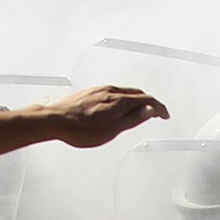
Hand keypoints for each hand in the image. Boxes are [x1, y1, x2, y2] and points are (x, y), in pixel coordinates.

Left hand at [35, 85, 168, 148]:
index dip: (158, 108)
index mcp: (119, 100)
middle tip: (156, 112)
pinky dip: (124, 98)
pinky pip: (114, 91)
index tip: (164, 115)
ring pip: (125, 91)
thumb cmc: (80, 129)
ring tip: (140, 110)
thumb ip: (133, 119)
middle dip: (149, 102)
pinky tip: (119, 106)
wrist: (55, 120)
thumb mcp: (112, 130)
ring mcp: (100, 90)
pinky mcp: (92, 91)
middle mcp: (110, 91)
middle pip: (137, 93)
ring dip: (137, 99)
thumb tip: (149, 110)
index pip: (146, 100)